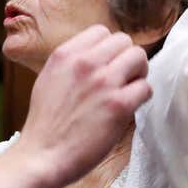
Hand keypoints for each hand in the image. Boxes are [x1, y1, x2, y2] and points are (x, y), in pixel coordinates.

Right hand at [17, 26, 150, 186]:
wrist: (42, 156)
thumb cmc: (46, 124)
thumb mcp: (49, 79)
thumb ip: (72, 63)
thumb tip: (97, 56)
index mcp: (66, 54)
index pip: (101, 31)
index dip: (109, 49)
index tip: (108, 64)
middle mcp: (85, 63)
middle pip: (124, 41)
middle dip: (126, 59)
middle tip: (122, 78)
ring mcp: (103, 82)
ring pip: (139, 57)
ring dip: (138, 73)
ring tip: (128, 90)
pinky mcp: (119, 105)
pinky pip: (145, 87)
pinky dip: (141, 97)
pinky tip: (129, 107)